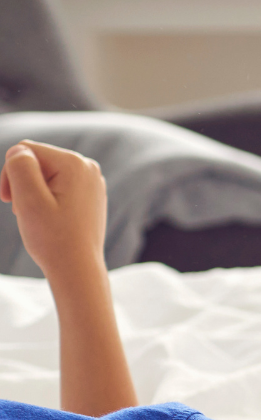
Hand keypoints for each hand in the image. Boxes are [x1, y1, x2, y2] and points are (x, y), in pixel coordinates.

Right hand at [2, 141, 108, 279]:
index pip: (24, 150)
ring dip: (32, 194)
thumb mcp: (29, 199)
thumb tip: (21, 149)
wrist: (77, 270)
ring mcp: (91, 181)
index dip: (10, 174)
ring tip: (38, 217)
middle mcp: (88, 167)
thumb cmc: (52, 238)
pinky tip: (50, 219)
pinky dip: (46, 200)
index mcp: (74, 163)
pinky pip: (56, 187)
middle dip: (22, 184)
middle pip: (35, 161)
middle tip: (25, 212)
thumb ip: (20, 167)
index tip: (11, 201)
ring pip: (43, 175)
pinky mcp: (89, 195)